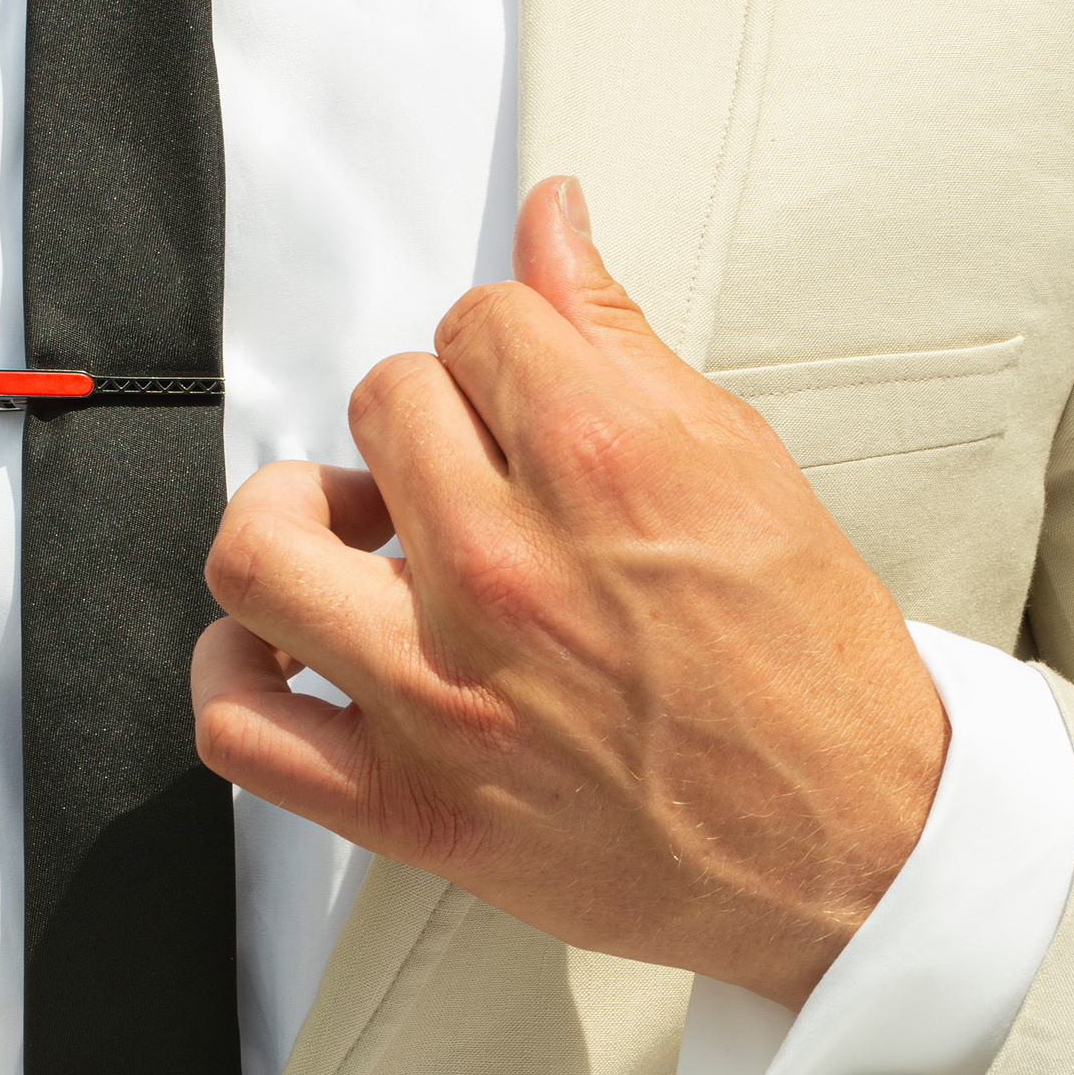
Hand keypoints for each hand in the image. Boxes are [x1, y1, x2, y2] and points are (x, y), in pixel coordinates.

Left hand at [191, 176, 947, 1010]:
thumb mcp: (742, 468)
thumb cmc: (809, 679)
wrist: (842, 849)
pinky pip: (241, 729)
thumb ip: (619, 336)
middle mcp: (505, 572)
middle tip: (459, 466)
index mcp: (600, 465)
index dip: (494, 346)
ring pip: (261, 548)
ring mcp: (441, 692)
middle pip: (377, 406)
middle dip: (422, 418)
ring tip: (346, 538)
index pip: (473, 321)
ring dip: (291, 516)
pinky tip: (280, 651)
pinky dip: (231, 677)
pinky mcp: (408, 803)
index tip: (509, 388)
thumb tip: (553, 225)